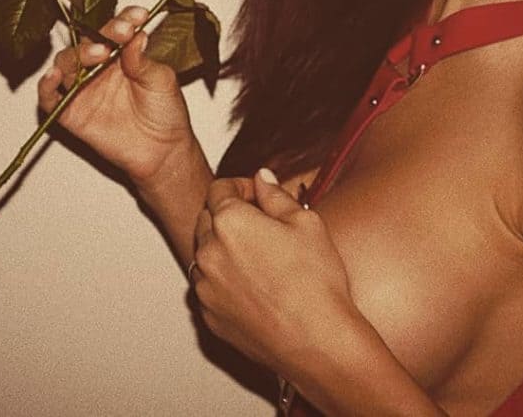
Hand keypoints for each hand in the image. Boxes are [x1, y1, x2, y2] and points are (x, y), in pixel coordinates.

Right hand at [37, 6, 195, 184]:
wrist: (163, 152)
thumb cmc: (165, 114)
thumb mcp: (161, 80)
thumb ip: (143, 59)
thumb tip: (135, 35)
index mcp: (121, 56)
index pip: (114, 30)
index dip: (123, 20)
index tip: (138, 17)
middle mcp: (98, 69)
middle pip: (86, 42)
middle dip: (100, 35)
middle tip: (118, 35)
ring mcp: (83, 90)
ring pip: (65, 63)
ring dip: (76, 54)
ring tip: (97, 54)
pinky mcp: (71, 113)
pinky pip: (49, 97)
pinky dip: (47, 85)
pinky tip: (56, 75)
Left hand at [192, 169, 356, 376]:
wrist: (318, 343)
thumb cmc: (316, 283)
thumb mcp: (306, 223)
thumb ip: (276, 195)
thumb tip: (261, 179)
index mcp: (230, 222)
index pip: (219, 188)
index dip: (240, 187)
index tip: (257, 196)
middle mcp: (208, 252)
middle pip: (206, 219)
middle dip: (229, 216)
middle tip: (262, 227)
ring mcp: (205, 287)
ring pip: (205, 255)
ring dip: (223, 249)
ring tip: (260, 260)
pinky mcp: (208, 315)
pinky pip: (209, 287)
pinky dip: (224, 281)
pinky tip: (256, 288)